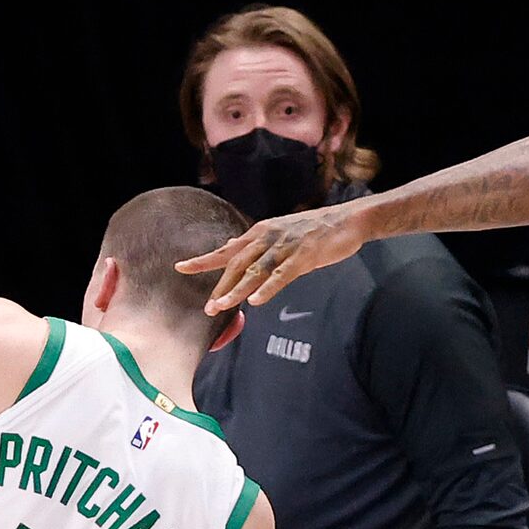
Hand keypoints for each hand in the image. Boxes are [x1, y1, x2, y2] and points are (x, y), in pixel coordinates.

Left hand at [175, 200, 371, 312]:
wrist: (348, 220)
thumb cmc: (315, 229)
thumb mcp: (279, 233)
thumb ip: (255, 243)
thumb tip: (230, 246)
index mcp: (260, 233)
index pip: (226, 250)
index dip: (203, 260)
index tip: (180, 267)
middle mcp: (267, 237)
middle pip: (237, 264)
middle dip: (220, 286)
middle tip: (208, 308)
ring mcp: (285, 246)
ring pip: (255, 271)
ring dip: (237, 290)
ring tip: (222, 307)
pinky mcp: (303, 256)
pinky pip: (282, 274)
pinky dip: (268, 288)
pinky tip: (255, 301)